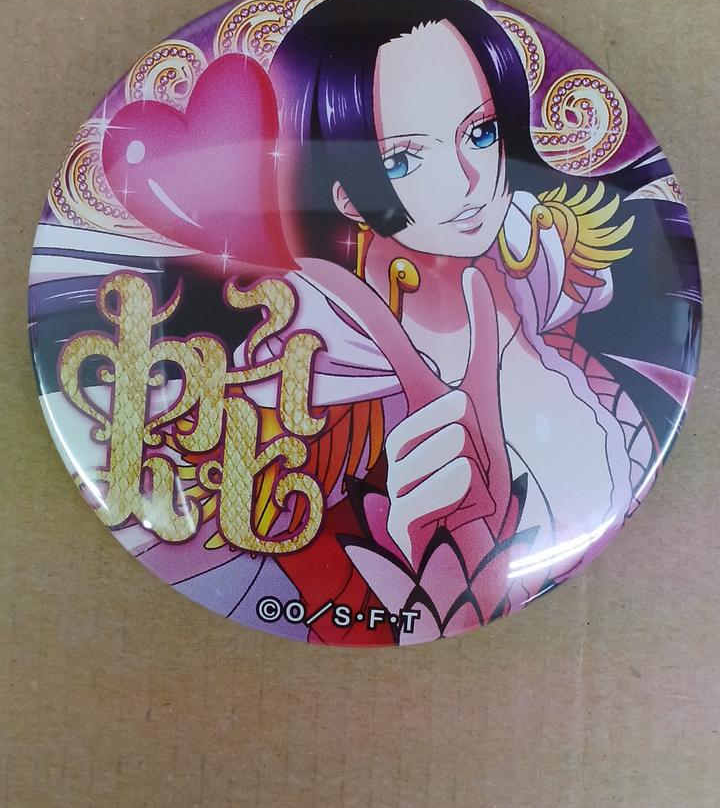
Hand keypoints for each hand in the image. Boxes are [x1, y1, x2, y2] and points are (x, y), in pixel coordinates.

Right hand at [298, 258, 511, 568]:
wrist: (481, 543)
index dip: (352, 300)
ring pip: (442, 446)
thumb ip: (482, 339)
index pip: (380, 338)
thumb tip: (472, 274)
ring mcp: (393, 474)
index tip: (313, 264)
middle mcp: (397, 431)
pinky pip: (434, 486)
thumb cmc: (481, 474)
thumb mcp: (485, 400)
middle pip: (445, 406)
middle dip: (470, 431)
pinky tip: (457, 502)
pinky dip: (457, 491)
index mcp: (415, 398)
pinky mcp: (396, 517)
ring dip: (467, 464)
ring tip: (464, 479)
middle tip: (469, 454)